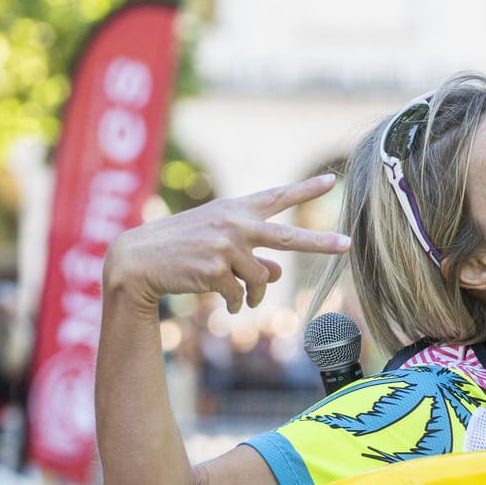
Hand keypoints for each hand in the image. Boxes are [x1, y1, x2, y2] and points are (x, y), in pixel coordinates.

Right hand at [103, 174, 349, 312]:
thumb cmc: (181, 247)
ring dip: (254, 294)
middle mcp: (234, 224)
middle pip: (287, 236)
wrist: (138, 259)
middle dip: (319, 242)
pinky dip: (236, 303)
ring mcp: (225, 246)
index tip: (332, 181)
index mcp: (235, 210)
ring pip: (260, 279)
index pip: (277, 196)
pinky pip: (240, 294)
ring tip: (242, 298)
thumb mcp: (218, 242)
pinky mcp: (215, 270)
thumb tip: (279, 273)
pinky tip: (227, 303)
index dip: (305, 189)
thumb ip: (252, 253)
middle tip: (347, 245)